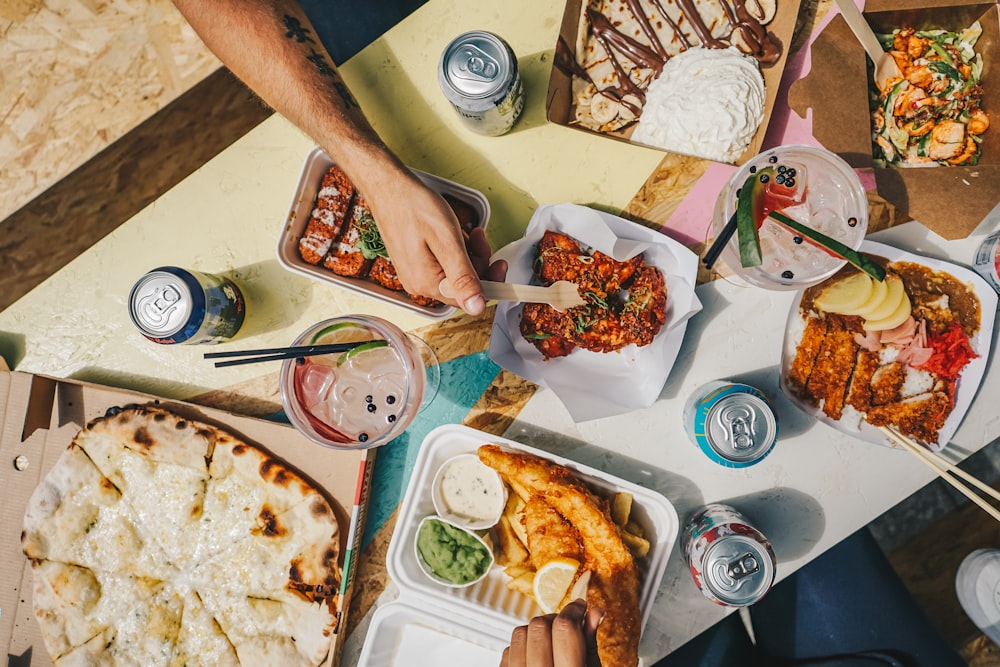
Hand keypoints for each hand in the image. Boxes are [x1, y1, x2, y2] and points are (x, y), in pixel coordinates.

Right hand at [367, 170, 505, 314]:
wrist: (388, 187)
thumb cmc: (414, 207)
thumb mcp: (446, 241)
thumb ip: (463, 277)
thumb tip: (476, 307)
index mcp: (428, 283)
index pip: (468, 299)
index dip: (489, 281)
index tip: (500, 263)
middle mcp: (419, 284)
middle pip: (463, 286)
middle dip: (477, 262)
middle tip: (479, 237)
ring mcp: (415, 274)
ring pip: (455, 273)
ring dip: (467, 252)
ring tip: (464, 230)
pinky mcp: (415, 263)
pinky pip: (443, 264)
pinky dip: (453, 249)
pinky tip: (450, 231)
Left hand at [500, 600, 603, 666]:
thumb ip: (590, 644)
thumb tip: (595, 611)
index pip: (564, 629)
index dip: (574, 611)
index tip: (579, 607)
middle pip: (539, 627)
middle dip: (555, 620)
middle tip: (567, 627)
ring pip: (520, 634)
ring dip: (536, 632)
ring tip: (550, 643)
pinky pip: (507, 651)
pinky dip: (522, 647)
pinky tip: (535, 656)